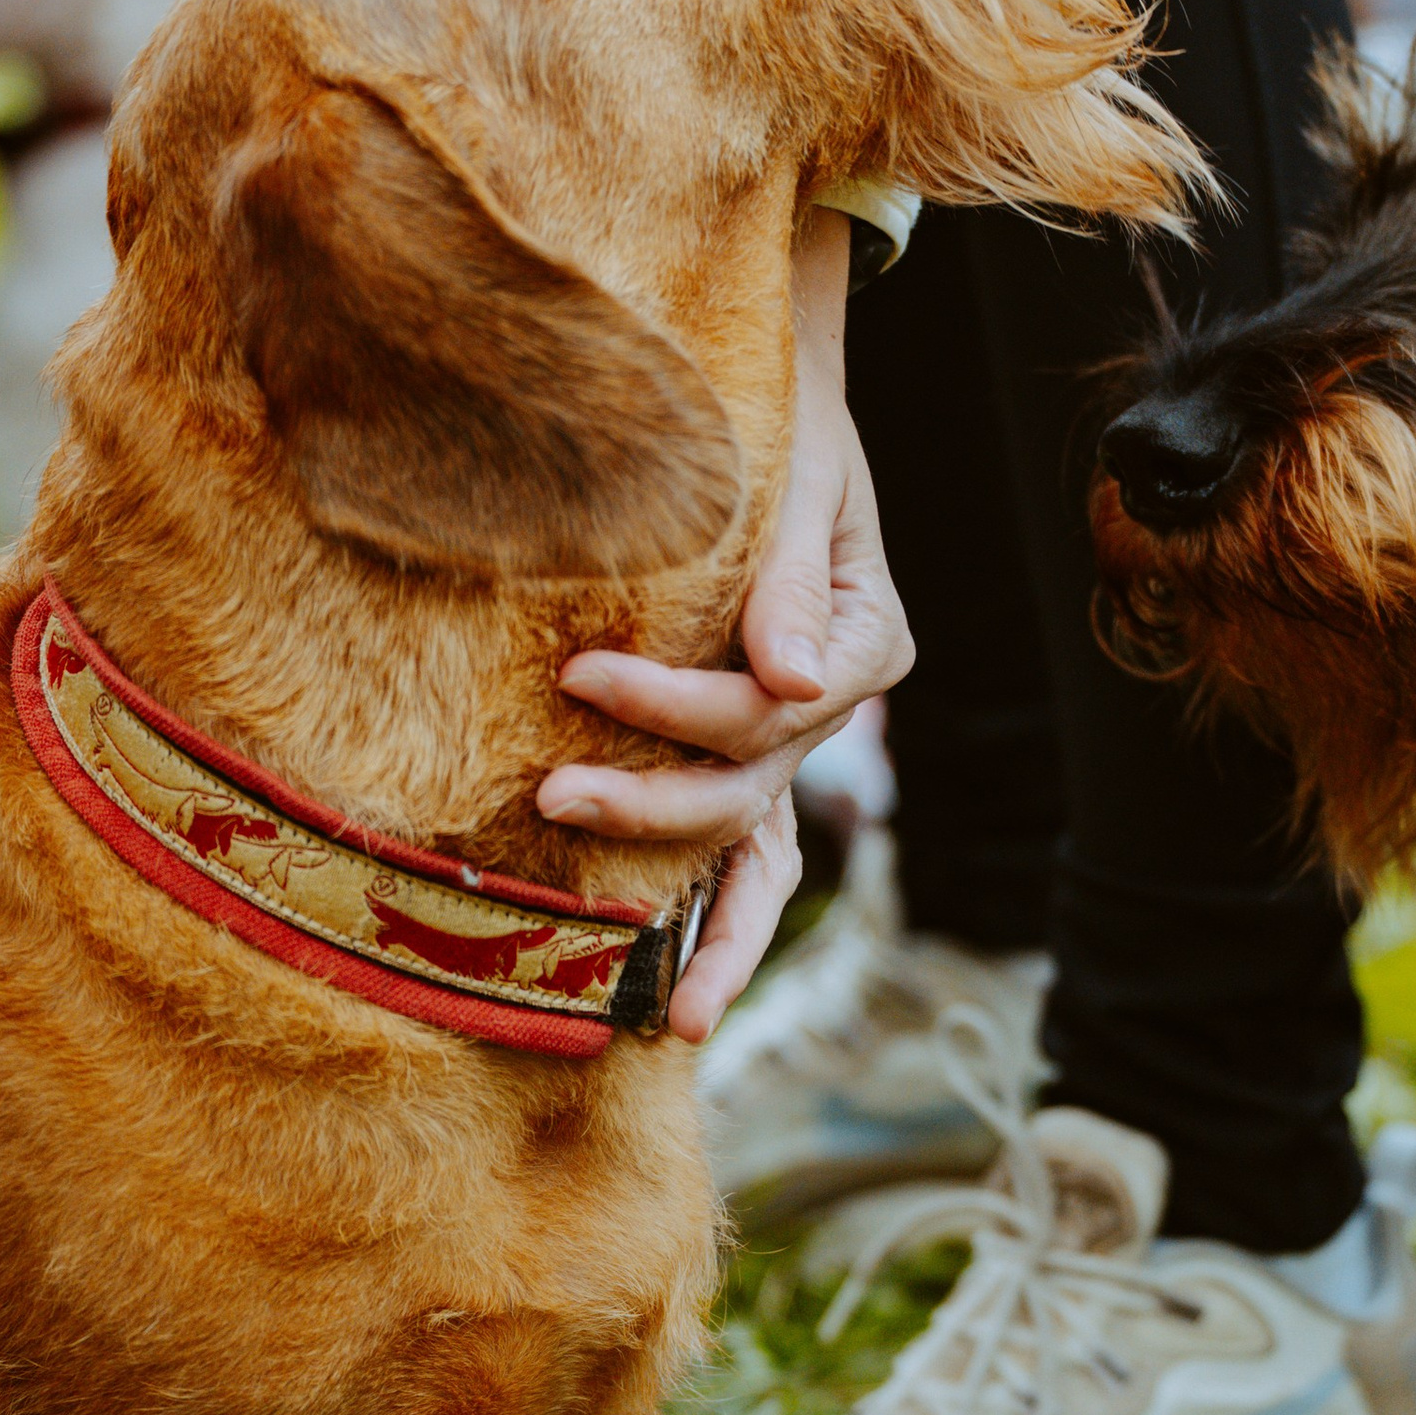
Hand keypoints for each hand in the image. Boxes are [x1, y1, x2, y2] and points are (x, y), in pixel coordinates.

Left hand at [538, 211, 914, 1041]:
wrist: (765, 398)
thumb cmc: (777, 418)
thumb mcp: (800, 477)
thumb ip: (791, 579)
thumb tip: (790, 686)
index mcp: (862, 641)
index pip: (766, 708)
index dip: (675, 707)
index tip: (577, 678)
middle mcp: (831, 705)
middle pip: (753, 791)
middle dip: (655, 812)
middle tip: (552, 801)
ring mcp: (792, 737)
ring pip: (762, 855)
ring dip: (713, 932)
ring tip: (662, 1016)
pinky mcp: (746, 744)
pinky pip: (733, 843)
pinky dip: (701, 909)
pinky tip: (657, 984)